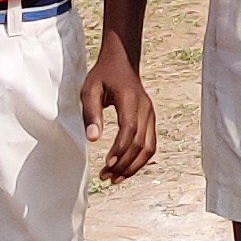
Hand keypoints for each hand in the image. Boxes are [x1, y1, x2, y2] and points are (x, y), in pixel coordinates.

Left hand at [79, 50, 156, 182]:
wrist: (122, 61)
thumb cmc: (104, 75)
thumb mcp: (90, 89)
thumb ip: (91, 113)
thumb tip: (93, 139)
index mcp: (130, 99)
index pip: (130, 129)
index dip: (120, 149)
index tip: (107, 164)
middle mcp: (145, 108)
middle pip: (141, 144)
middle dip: (124, 164)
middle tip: (105, 177)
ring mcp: (151, 115)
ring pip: (149, 148)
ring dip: (133, 167)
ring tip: (114, 179)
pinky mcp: (150, 120)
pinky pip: (150, 145)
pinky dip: (139, 160)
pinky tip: (125, 169)